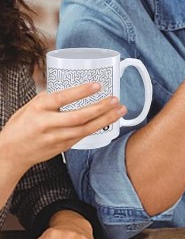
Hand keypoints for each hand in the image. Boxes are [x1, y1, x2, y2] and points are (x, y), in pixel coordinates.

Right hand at [0, 83, 126, 177]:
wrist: (11, 153)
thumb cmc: (21, 126)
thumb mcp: (30, 107)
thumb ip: (49, 99)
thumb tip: (70, 87)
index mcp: (38, 109)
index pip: (62, 99)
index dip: (81, 92)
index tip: (97, 85)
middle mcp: (48, 124)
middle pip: (79, 117)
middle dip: (100, 108)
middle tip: (115, 99)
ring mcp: (56, 137)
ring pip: (85, 129)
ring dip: (105, 119)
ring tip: (120, 110)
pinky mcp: (63, 147)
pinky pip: (83, 136)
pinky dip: (98, 127)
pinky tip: (109, 120)